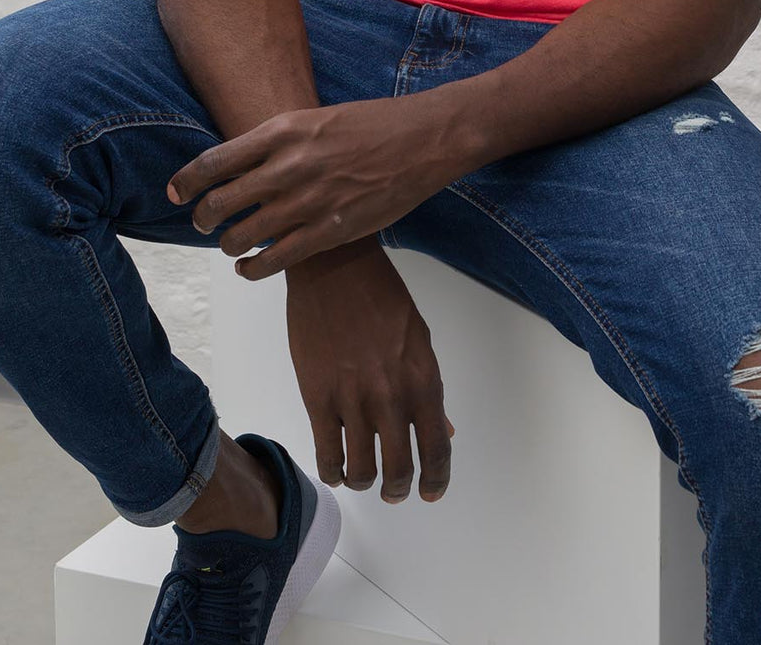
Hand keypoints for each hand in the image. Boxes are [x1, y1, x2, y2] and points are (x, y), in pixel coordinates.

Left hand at [166, 96, 453, 280]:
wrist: (422, 139)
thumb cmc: (371, 124)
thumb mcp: (315, 118)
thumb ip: (276, 141)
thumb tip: (240, 164)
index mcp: (283, 130)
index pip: (214, 160)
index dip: (186, 181)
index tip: (175, 192)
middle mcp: (289, 165)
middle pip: (220, 201)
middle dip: (201, 217)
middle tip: (200, 222)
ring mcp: (309, 201)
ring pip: (242, 235)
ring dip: (226, 244)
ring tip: (228, 245)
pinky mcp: (330, 230)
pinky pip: (276, 260)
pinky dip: (253, 269)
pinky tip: (249, 268)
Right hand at [285, 240, 455, 503]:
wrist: (334, 268)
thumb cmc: (381, 296)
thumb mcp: (418, 337)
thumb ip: (429, 389)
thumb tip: (443, 430)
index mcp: (423, 380)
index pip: (436, 449)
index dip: (435, 480)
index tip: (430, 492)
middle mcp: (392, 396)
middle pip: (398, 468)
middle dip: (397, 488)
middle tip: (393, 491)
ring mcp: (352, 399)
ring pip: (362, 469)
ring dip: (365, 481)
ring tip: (363, 477)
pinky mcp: (317, 397)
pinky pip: (326, 454)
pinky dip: (333, 471)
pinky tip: (336, 467)